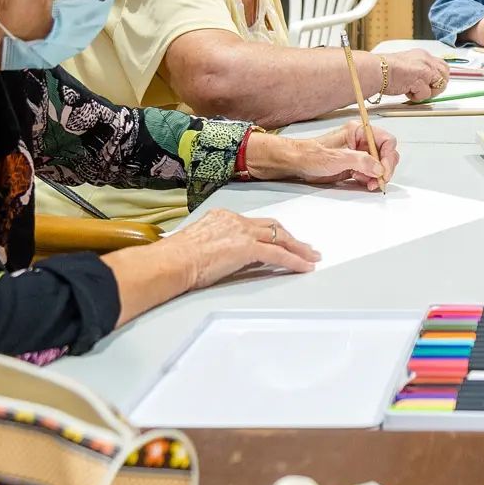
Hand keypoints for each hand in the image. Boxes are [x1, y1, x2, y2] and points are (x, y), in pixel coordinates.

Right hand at [164, 209, 319, 290]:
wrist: (172, 261)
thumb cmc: (176, 259)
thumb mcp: (199, 244)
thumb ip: (217, 245)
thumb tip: (225, 257)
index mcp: (223, 217)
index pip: (254, 224)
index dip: (270, 233)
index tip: (280, 241)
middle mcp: (235, 220)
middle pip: (271, 227)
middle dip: (291, 238)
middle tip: (306, 248)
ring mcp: (243, 232)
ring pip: (280, 238)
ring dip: (298, 249)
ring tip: (311, 258)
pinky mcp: (247, 248)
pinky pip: (278, 254)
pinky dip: (294, 261)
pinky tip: (304, 268)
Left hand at [247, 122, 398, 190]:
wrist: (296, 163)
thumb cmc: (310, 155)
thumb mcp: (337, 158)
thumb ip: (360, 161)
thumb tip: (379, 167)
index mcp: (358, 131)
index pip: (386, 140)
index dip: (389, 156)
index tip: (384, 171)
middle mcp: (360, 141)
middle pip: (385, 153)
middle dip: (384, 168)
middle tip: (379, 180)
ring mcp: (358, 154)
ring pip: (378, 165)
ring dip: (377, 176)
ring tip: (370, 184)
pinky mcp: (353, 165)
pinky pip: (369, 173)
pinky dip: (370, 180)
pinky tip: (363, 183)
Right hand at [382, 49, 449, 101]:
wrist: (377, 70)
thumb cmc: (384, 69)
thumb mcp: (406, 65)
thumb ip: (417, 71)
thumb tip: (424, 82)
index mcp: (422, 55)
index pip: (441, 66)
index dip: (437, 78)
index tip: (431, 84)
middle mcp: (426, 60)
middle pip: (445, 75)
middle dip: (437, 85)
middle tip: (424, 90)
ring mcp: (425, 69)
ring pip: (439, 85)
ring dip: (428, 92)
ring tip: (414, 90)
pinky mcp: (422, 79)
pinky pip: (426, 94)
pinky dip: (417, 96)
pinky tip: (407, 91)